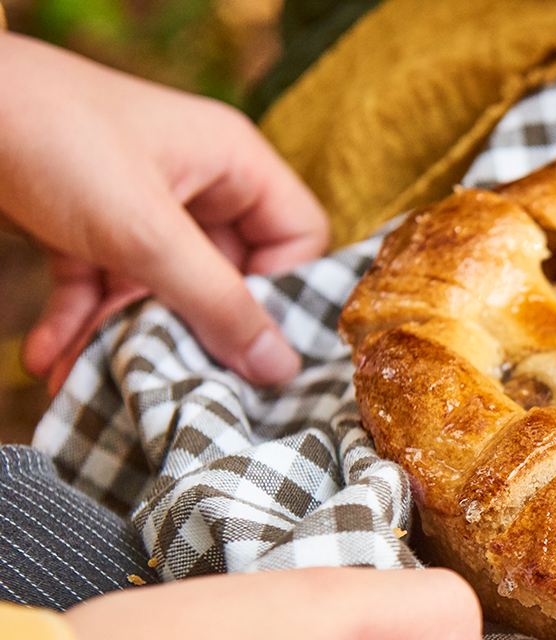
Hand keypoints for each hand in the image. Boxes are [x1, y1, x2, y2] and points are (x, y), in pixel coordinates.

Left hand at [0, 33, 328, 394]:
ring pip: (159, 291)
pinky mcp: (86, 222)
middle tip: (180, 379)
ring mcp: (140, 204)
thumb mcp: (145, 233)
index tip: (259, 350)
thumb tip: (280, 368)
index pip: (297, 239)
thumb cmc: (53, 138)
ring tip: (96, 379)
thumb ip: (216, 303)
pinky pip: (101, 285)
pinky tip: (53, 360)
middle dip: (193, 334)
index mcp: (233, 164)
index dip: (285, 295)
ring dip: (125, 340)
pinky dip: (79, 323)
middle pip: (227, 278)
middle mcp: (197, 183)